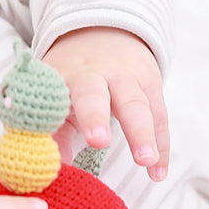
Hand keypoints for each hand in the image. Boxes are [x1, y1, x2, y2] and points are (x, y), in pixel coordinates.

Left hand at [41, 27, 168, 180]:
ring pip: (136, 105)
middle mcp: (94, 75)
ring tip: (145, 161)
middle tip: (98, 142)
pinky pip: (159, 118)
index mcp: (64, 76)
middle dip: (96, 117)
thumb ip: (51, 130)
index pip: (56, 95)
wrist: (103, 35)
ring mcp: (126, 80)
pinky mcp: (151, 88)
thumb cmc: (71, 75)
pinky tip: (157, 173)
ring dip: (141, 133)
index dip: (54, 114)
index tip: (50, 137)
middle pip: (96, 94)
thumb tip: (47, 167)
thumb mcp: (55, 95)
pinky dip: (160, 146)